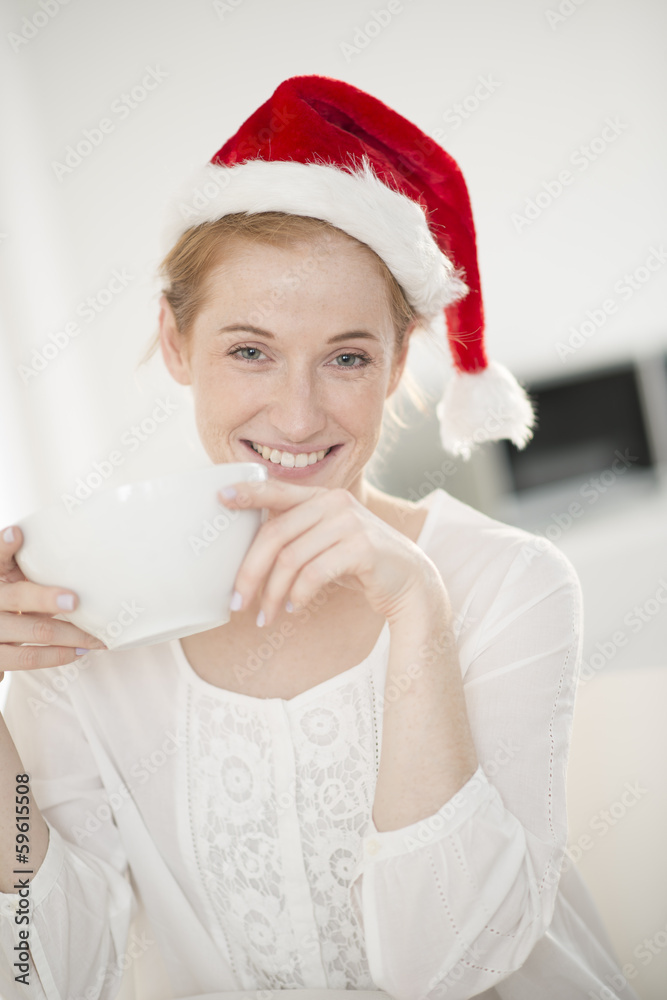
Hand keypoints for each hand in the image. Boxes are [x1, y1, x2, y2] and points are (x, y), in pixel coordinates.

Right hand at [0, 526, 107, 682]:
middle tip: (75, 600)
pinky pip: (29, 658)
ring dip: (70, 635)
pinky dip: (58, 655)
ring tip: (96, 637)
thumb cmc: (13, 600)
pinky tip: (79, 651)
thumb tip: (81, 554)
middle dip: (47, 598)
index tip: (17, 533)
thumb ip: (33, 568)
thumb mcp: (15, 580)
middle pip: (18, 597)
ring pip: (34, 631)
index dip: (4, 545)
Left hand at [217, 480, 447, 627]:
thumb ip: (298, 535)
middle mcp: (335, 503)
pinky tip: (295, 607)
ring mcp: (350, 523)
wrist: (410, 581)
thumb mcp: (327, 541)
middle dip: (250, 572)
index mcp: (323, 496)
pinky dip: (299, 594)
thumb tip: (250, 554)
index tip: (219, 498)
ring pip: (291, 558)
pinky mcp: (362, 548)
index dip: (248, 493)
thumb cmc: (359, 563)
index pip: (278, 490)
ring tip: (265, 615)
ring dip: (272, 592)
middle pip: (275, 534)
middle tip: (237, 602)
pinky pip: (314, 573)